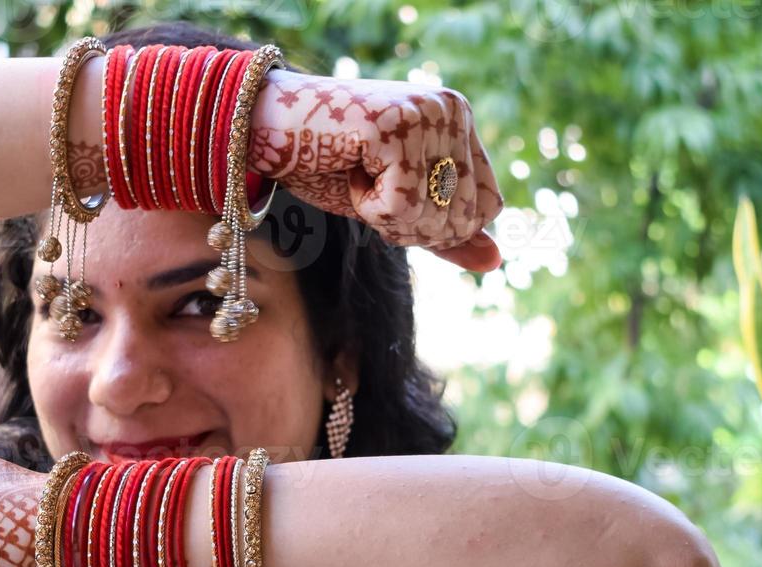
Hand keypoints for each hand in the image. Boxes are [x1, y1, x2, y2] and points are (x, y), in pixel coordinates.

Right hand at [249, 72, 503, 271]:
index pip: (486, 207)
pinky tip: (348, 167)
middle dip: (410, 225)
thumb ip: (444, 230)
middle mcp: (449, 110)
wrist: (266, 128)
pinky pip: (398, 207)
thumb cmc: (329, 162)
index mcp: (459, 119)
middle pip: (461, 219)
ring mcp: (423, 115)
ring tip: (358, 173)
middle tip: (372, 189)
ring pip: (430, 216)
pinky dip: (366, 205)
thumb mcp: (394, 203)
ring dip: (385, 216)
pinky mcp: (391, 128)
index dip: (438, 227)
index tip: (394, 200)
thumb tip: (495, 262)